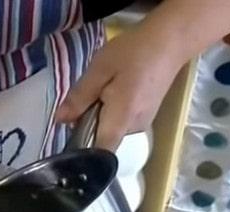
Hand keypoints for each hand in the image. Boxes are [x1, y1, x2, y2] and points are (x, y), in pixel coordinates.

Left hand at [55, 25, 186, 150]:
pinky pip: (120, 121)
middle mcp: (133, 129)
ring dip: (99, 114)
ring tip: (104, 86)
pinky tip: (116, 88)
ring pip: (110, 128)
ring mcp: (141, 124)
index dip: (82, 153)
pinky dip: (111, 109)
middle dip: (87, 123)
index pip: (100, 153)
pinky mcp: (145, 116)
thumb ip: (79, 98)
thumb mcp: (99, 70)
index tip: (69, 138)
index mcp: (121, 120)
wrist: (170, 40)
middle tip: (88, 94)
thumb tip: (60, 120)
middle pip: (101, 139)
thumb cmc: (133, 52)